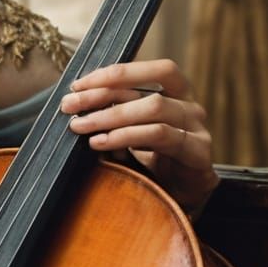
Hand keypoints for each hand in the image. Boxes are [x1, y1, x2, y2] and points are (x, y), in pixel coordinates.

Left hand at [60, 59, 218, 216]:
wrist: (180, 195)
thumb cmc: (153, 159)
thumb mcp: (130, 131)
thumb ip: (114, 114)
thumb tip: (76, 104)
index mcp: (177, 93)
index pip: (151, 71)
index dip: (116, 73)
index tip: (78, 85)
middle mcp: (189, 106)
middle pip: (148, 91)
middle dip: (103, 95)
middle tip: (69, 106)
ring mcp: (196, 128)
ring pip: (154, 109)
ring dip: (111, 116)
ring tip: (80, 126)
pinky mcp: (198, 151)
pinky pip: (160, 135)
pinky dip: (126, 136)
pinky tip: (102, 142)